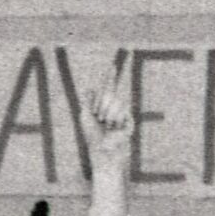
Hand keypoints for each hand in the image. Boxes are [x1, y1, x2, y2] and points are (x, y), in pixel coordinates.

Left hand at [84, 61, 132, 180]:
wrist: (102, 150)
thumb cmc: (91, 135)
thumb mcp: (85, 117)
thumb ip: (88, 102)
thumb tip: (90, 88)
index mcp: (103, 105)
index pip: (108, 87)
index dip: (110, 77)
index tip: (112, 65)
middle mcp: (114, 107)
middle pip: (110, 94)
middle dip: (103, 106)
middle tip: (101, 119)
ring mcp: (122, 114)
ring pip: (116, 102)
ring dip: (108, 114)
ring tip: (107, 125)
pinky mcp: (129, 121)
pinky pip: (124, 111)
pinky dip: (117, 120)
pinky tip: (115, 128)